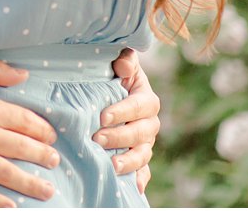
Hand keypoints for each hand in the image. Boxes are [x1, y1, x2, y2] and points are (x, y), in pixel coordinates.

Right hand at [0, 51, 59, 208]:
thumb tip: (24, 76)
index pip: (27, 122)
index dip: (43, 131)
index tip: (51, 138)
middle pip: (23, 149)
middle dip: (43, 157)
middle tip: (54, 163)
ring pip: (7, 174)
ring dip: (30, 184)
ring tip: (47, 191)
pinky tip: (10, 206)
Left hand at [97, 48, 161, 193]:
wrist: (110, 88)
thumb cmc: (113, 73)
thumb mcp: (119, 61)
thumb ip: (124, 59)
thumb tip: (122, 65)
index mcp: (146, 98)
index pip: (140, 105)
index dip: (124, 111)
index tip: (103, 116)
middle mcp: (149, 122)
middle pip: (141, 133)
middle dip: (121, 137)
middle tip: (98, 139)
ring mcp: (145, 142)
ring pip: (143, 154)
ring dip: (129, 161)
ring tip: (112, 165)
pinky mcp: (138, 156)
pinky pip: (143, 170)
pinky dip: (139, 178)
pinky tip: (134, 187)